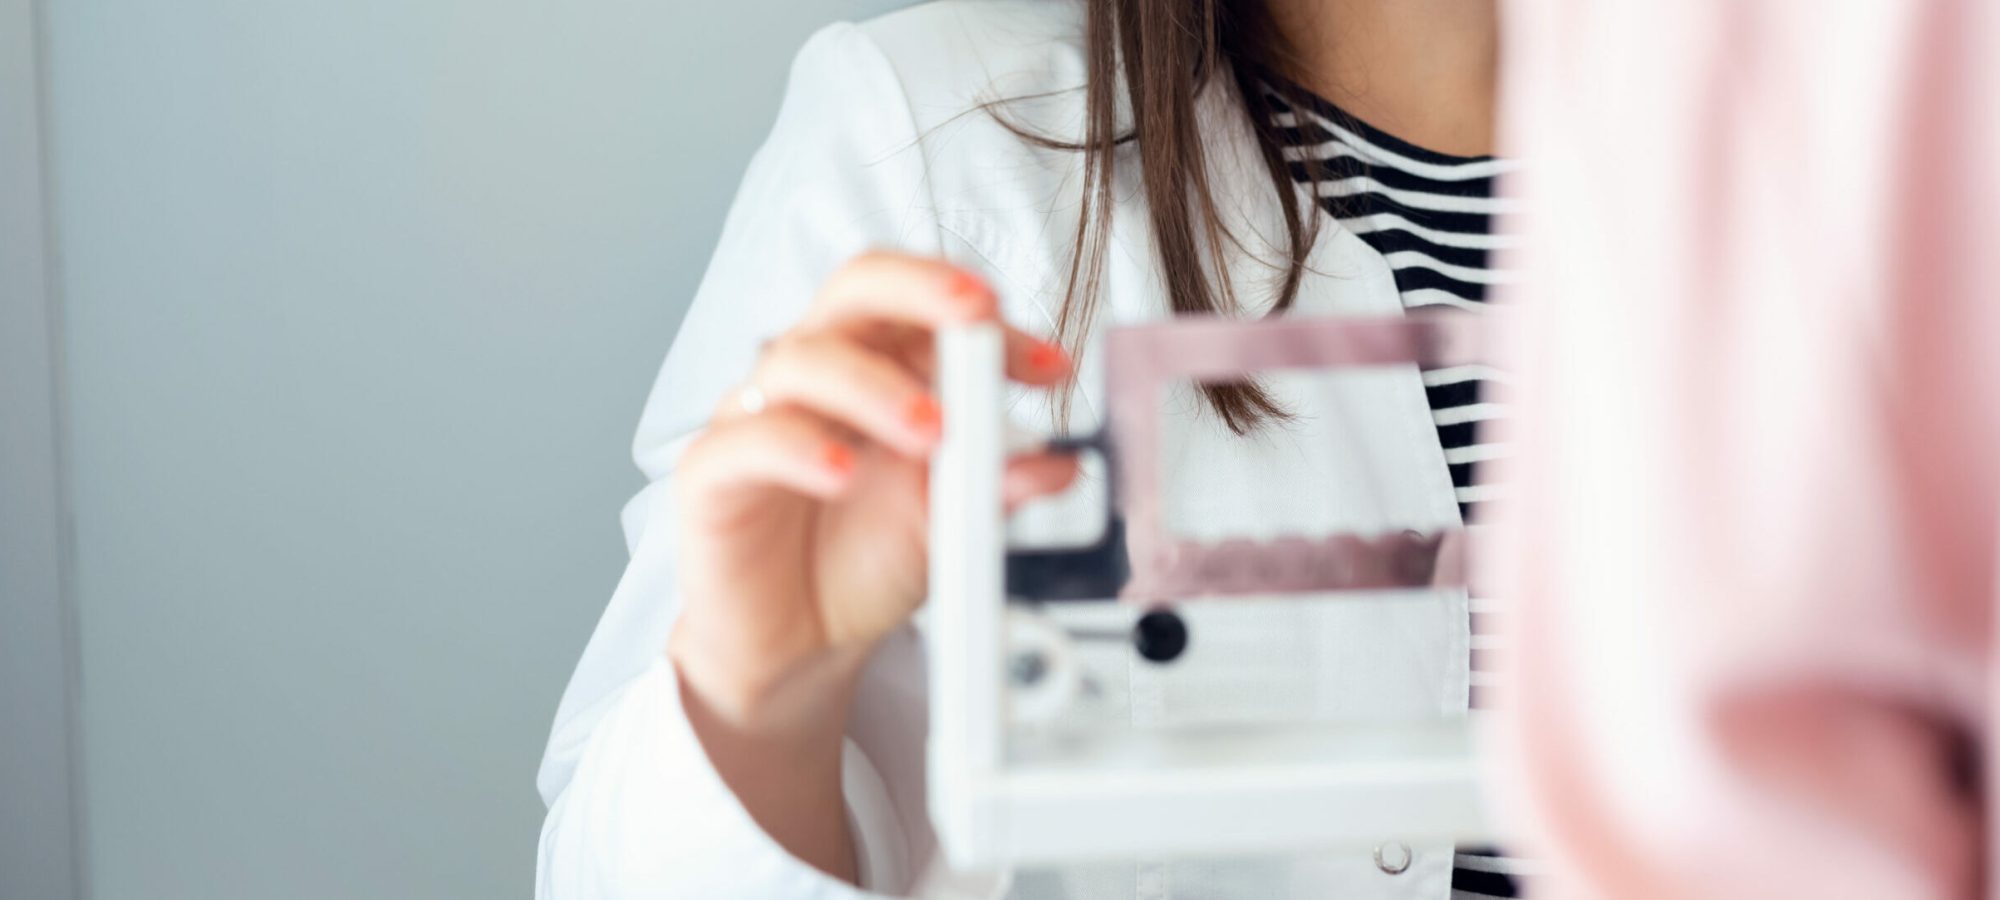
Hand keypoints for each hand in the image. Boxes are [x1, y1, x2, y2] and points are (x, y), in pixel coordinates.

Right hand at [669, 251, 1076, 723]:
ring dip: (874, 385)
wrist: (795, 647)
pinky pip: (748, 440)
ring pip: (802, 360)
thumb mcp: (947, 525)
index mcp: (879, 371)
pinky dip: (799, 448)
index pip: (928, 312)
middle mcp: (817, 377)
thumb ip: (996, 489)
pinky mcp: (711, 473)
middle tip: (979, 316)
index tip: (1049, 367)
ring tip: (932, 431)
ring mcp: (758, 416)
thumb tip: (1062, 465)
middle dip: (922, 291)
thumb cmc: (859, 564)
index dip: (989, 325)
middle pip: (855, 290)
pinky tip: (841, 474)